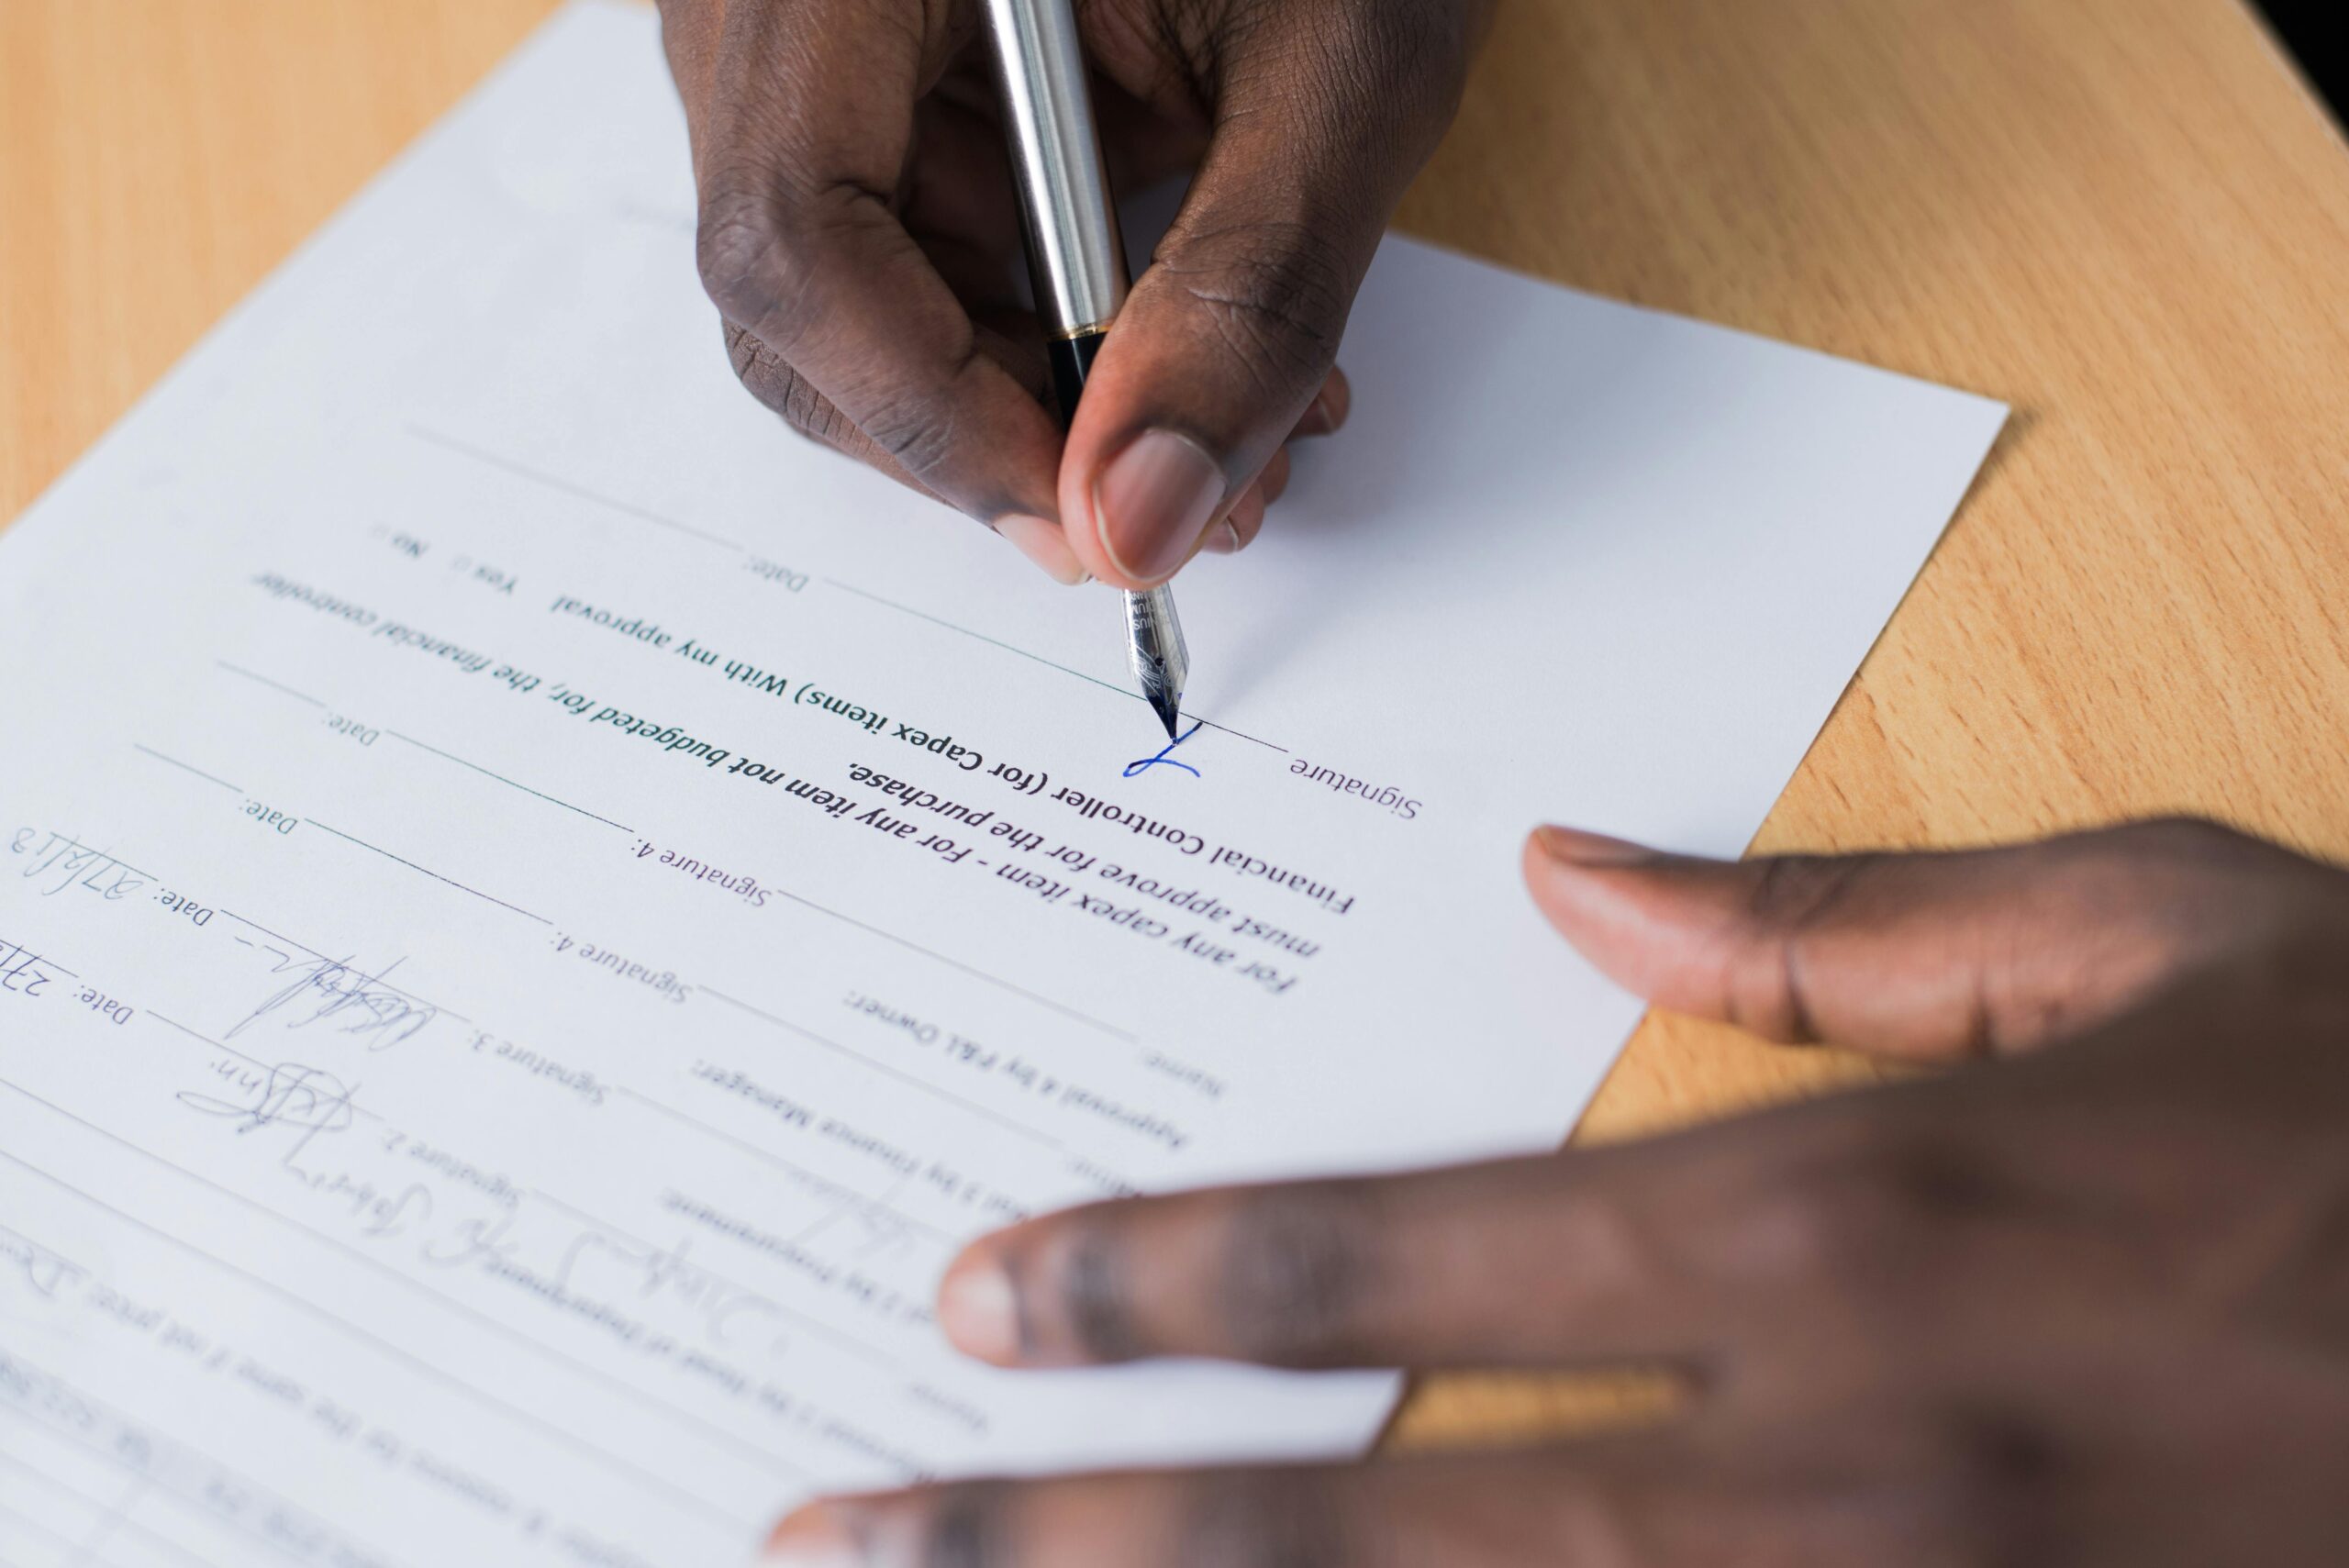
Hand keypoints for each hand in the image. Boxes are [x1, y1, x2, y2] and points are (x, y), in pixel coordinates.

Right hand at [655, 0, 1487, 586]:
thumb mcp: (1342, 65)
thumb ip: (1249, 295)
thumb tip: (1139, 521)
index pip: (793, 228)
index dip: (932, 414)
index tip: (1089, 516)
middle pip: (795, 285)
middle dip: (985, 430)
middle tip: (1168, 501)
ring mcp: (813, 30)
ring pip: (849, 293)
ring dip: (1027, 398)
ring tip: (1219, 423)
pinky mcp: (872, 72)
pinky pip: (906, 245)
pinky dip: (1035, 332)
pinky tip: (1171, 346)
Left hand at [764, 818, 2348, 1565]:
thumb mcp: (2158, 940)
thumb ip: (1836, 923)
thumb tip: (1573, 869)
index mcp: (1848, 1224)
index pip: (1402, 1249)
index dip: (1160, 1282)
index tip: (974, 1304)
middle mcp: (1832, 1463)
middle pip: (1356, 1521)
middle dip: (1065, 1536)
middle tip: (832, 1523)